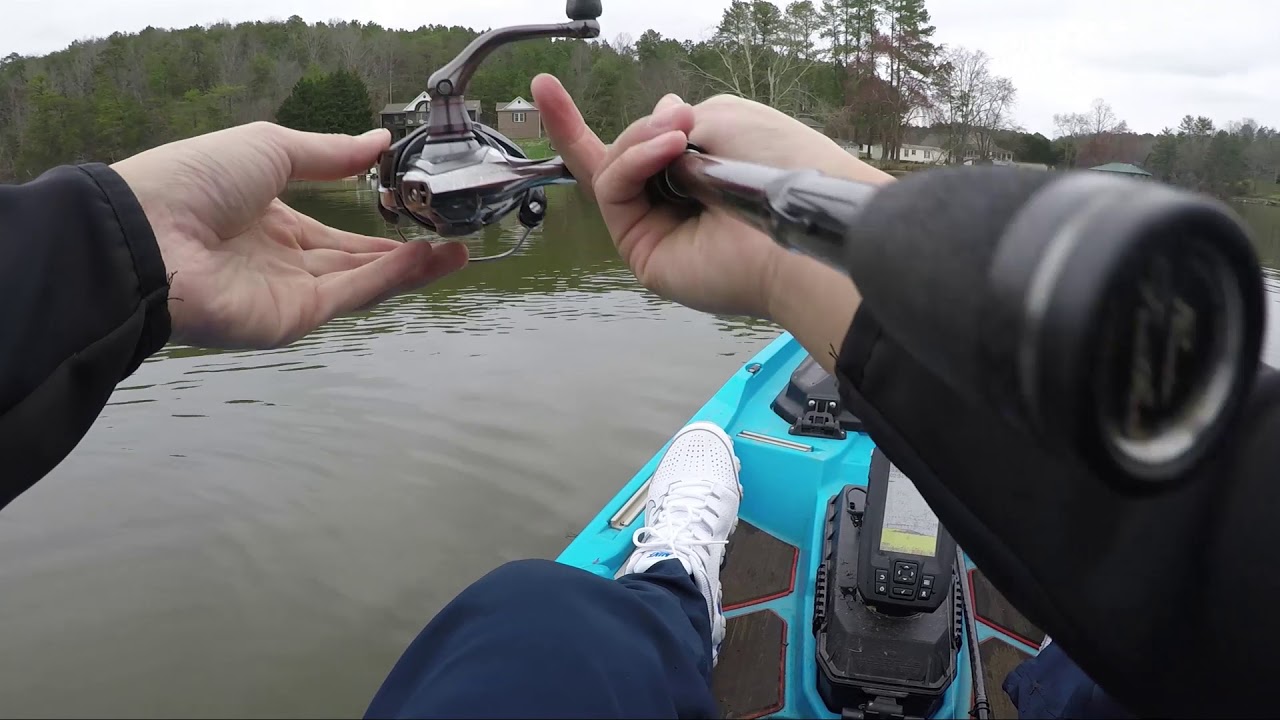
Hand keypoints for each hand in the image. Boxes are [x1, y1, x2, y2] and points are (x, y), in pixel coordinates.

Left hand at [112, 122, 468, 348]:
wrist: (148, 233)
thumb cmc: (195, 181)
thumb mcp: (272, 147)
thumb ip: (329, 154)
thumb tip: (378, 142)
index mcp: (268, 221)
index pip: (333, 234)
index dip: (375, 228)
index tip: (416, 216)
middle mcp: (281, 262)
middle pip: (355, 263)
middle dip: (405, 255)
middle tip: (452, 239)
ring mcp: (288, 294)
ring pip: (362, 283)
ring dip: (411, 268)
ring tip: (457, 251)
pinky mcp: (292, 318)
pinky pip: (350, 296)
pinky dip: (390, 278)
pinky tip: (425, 259)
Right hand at [533, 75, 888, 319]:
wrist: (798, 225)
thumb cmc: (779, 169)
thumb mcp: (722, 120)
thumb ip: (674, 120)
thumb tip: (660, 117)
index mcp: (698, 173)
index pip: (642, 146)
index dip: (589, 120)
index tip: (543, 85)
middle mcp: (674, 204)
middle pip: (618, 158)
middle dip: (633, 131)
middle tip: (678, 121)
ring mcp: (656, 229)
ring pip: (611, 169)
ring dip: (639, 142)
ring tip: (680, 134)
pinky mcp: (641, 251)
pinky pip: (614, 191)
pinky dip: (633, 161)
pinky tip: (668, 149)